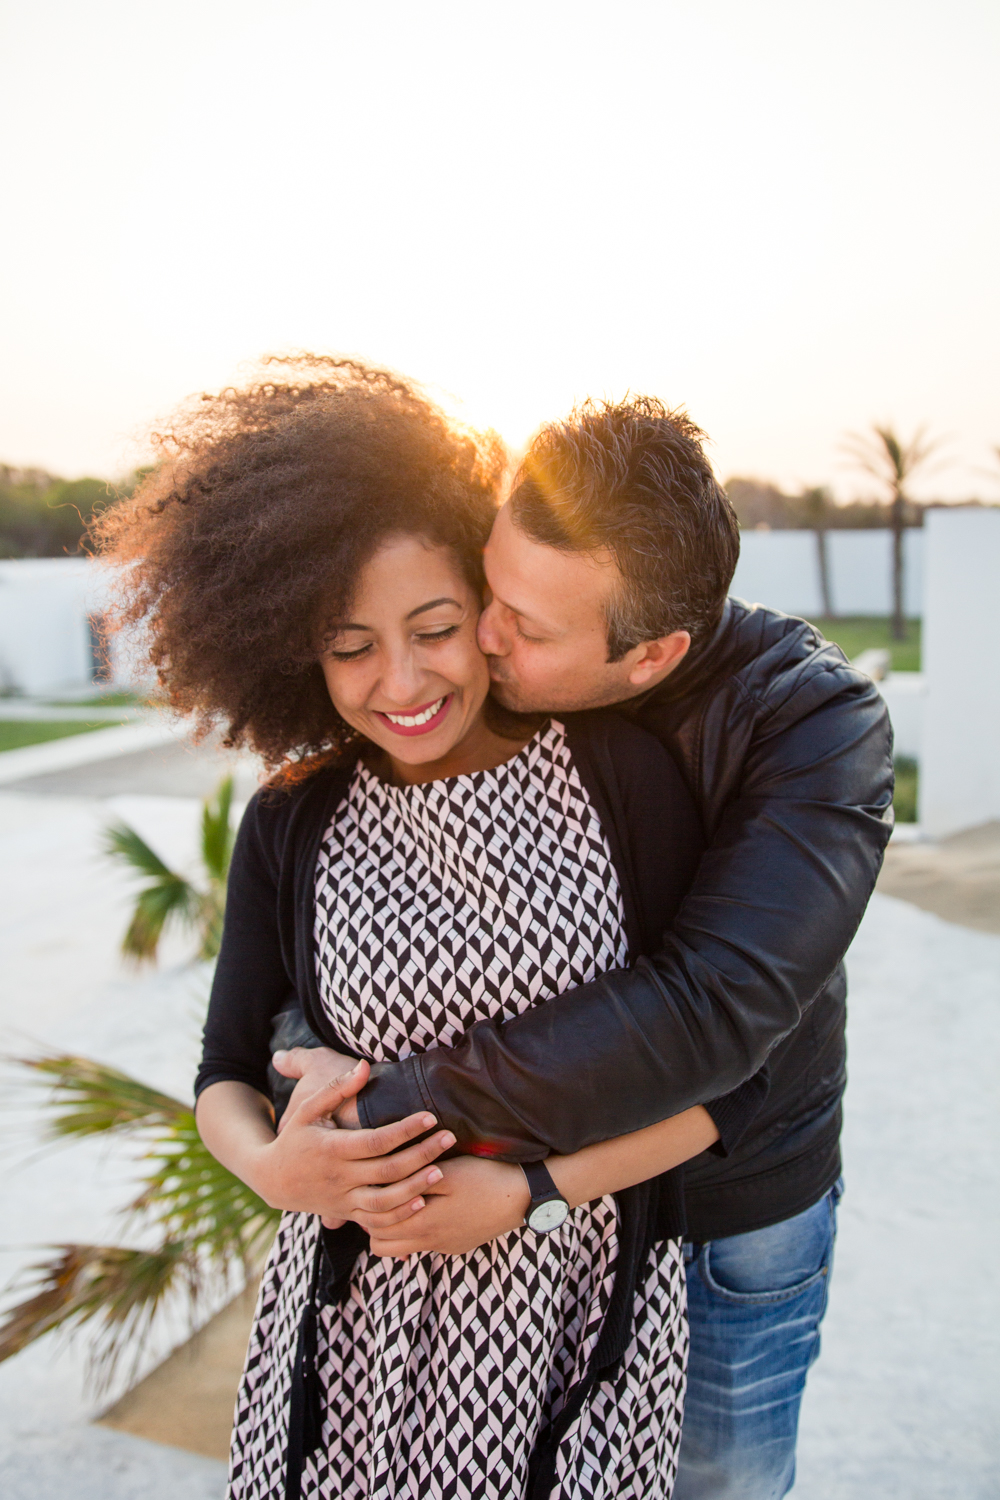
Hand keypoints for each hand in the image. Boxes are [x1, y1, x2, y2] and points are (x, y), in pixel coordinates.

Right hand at [248, 1060, 454, 1226]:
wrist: (273, 1180)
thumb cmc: (294, 1138)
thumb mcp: (307, 1110)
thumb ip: (336, 1089)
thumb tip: (365, 1066)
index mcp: (331, 1149)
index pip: (375, 1141)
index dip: (404, 1130)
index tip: (430, 1116)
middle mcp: (339, 1177)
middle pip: (387, 1170)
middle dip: (421, 1154)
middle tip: (449, 1138)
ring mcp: (344, 1199)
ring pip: (384, 1202)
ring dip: (415, 1188)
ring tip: (441, 1171)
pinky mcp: (348, 1214)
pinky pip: (376, 1221)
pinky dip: (400, 1216)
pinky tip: (422, 1202)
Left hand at [363, 1155, 530, 1257]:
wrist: (522, 1197)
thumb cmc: (484, 1179)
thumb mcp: (447, 1173)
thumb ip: (413, 1184)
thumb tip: (383, 1188)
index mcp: (424, 1225)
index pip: (376, 1231)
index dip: (368, 1211)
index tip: (369, 1189)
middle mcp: (431, 1243)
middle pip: (384, 1246)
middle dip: (376, 1224)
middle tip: (379, 1196)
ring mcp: (445, 1247)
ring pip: (404, 1248)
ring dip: (397, 1229)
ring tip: (401, 1201)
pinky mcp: (458, 1245)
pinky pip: (426, 1245)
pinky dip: (418, 1230)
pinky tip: (428, 1207)